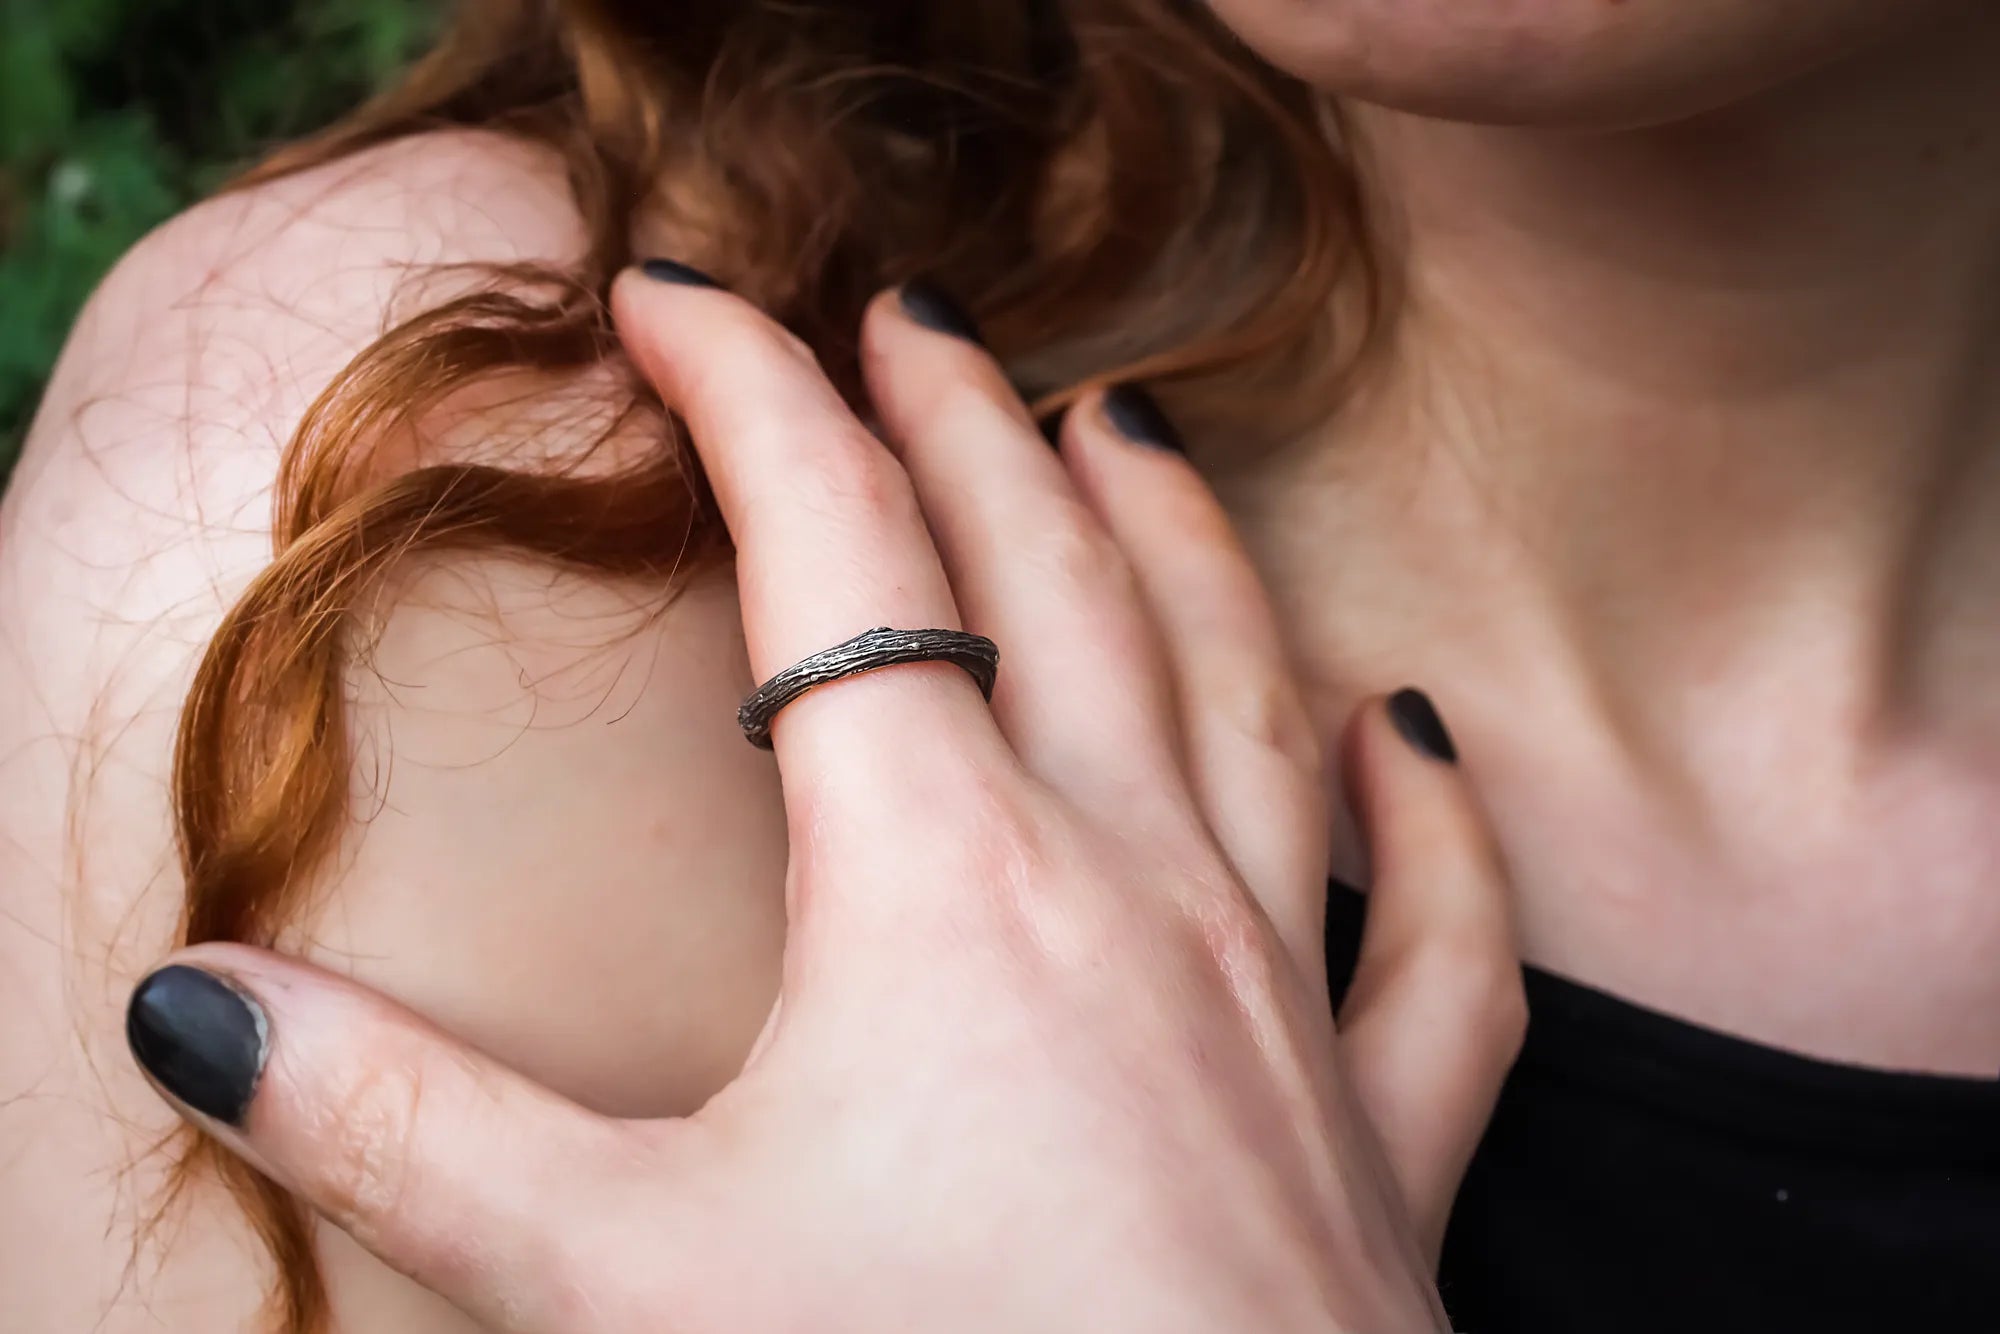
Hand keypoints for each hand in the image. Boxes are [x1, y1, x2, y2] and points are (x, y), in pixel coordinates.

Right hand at [126, 269, 1523, 1331]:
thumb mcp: (615, 1274)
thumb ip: (403, 1128)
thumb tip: (200, 1012)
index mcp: (943, 879)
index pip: (833, 553)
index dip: (746, 396)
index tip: (673, 297)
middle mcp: (1131, 887)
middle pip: (1050, 574)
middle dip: (963, 420)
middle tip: (908, 313)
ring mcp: (1277, 994)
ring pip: (1246, 696)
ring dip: (1187, 546)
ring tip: (1134, 431)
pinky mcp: (1383, 1127)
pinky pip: (1440, 936)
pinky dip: (1437, 825)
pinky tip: (1419, 737)